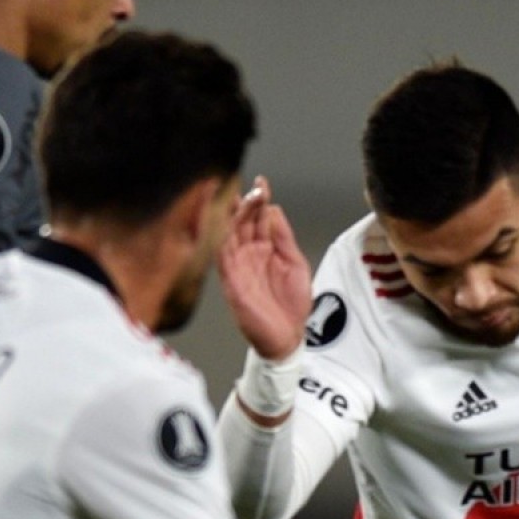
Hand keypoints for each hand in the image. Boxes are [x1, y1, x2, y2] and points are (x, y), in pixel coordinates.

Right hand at [219, 176, 312, 359]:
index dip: (260, 200)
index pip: (259, 219)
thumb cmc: (291, 305)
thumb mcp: (295, 263)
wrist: (287, 336)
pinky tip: (227, 222)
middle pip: (244, 222)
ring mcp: (238, 266)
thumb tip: (274, 209)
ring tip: (244, 198)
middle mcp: (249, 255)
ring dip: (236, 217)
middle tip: (254, 188)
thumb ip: (284, 238)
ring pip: (231, 235)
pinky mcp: (231, 281)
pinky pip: (223, 255)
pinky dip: (223, 238)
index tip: (262, 182)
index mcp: (265, 250)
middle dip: (248, 203)